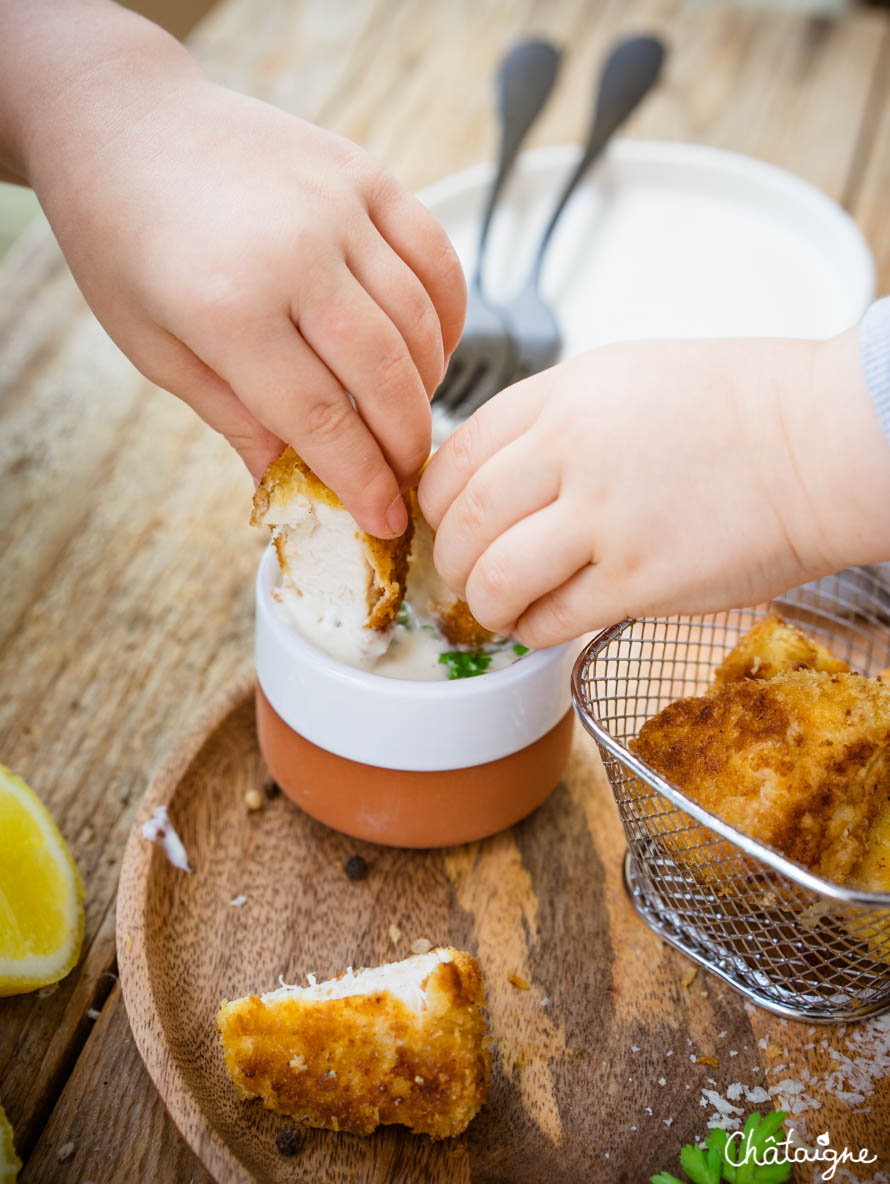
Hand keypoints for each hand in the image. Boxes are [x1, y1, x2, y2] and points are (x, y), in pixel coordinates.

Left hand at [11, 6, 463, 537]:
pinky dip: (448, 313)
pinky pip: (435, 255)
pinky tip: (433, 349)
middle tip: (408, 476)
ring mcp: (337, 206)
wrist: (125, 122)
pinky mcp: (364, 174)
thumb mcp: (158, 348)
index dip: (363, 480)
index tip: (387, 519)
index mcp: (229, 309)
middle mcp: (294, 253)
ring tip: (410, 416)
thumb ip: (236, 418)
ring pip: (418, 320)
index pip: (321, 419)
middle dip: (406, 442)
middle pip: (384, 375)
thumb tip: (291, 483)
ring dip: (429, 384)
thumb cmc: (125, 238)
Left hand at [419, 331, 889, 646]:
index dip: (434, 503)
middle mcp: (572, 452)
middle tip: (465, 575)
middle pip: (459, 522)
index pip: (453, 457)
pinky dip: (532, 630)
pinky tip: (546, 623)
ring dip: (484, 604)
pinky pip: (549, 621)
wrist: (817, 444)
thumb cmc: (734, 409)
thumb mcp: (622, 377)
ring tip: (501, 608)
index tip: (443, 524)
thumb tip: (491, 477)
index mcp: (562, 396)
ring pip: (492, 579)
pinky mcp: (639, 581)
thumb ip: (550, 421)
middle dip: (449, 561)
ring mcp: (605, 519)